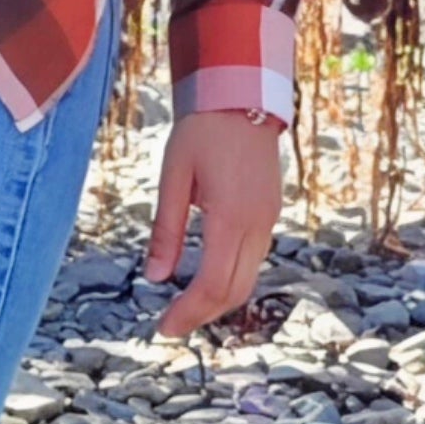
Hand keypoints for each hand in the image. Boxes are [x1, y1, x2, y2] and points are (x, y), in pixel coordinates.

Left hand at [145, 112, 284, 335]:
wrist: (243, 95)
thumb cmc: (202, 129)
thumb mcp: (174, 175)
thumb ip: (166, 229)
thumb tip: (154, 277)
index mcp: (231, 217)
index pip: (212, 285)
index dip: (188, 313)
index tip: (163, 328)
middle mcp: (257, 225)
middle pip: (235, 291)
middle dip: (203, 315)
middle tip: (171, 325)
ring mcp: (269, 220)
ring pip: (249, 279)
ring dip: (219, 300)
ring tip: (186, 307)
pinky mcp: (271, 213)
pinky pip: (255, 259)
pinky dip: (232, 278)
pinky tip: (209, 277)